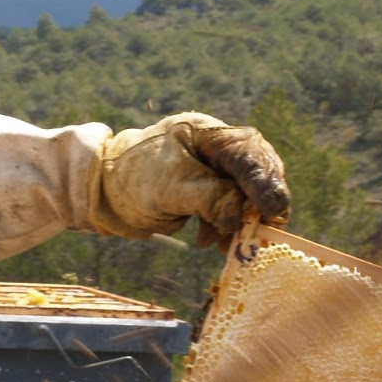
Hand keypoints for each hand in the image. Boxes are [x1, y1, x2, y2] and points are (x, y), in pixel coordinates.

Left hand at [87, 111, 289, 247]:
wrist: (108, 190)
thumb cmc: (135, 179)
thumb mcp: (170, 188)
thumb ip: (208, 198)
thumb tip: (240, 217)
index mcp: (210, 134)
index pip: (248, 155)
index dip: (264, 183)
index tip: (273, 211)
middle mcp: (221, 147)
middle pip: (258, 173)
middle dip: (260, 206)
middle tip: (261, 233)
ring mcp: (220, 169)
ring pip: (249, 194)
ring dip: (243, 223)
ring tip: (228, 246)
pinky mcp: (214, 190)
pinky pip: (234, 209)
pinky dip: (228, 228)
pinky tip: (213, 244)